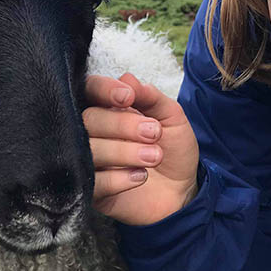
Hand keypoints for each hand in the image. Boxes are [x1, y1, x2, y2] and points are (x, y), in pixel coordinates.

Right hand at [83, 73, 199, 225]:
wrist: (182, 190)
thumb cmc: (172, 148)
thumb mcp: (171, 117)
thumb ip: (150, 97)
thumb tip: (127, 78)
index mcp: (108, 108)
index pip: (90, 89)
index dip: (104, 90)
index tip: (127, 97)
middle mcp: (93, 132)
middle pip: (88, 119)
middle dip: (121, 124)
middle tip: (154, 133)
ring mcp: (89, 162)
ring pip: (89, 150)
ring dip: (124, 151)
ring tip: (154, 156)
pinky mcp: (92, 191)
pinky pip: (94, 183)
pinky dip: (118, 179)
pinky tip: (141, 176)